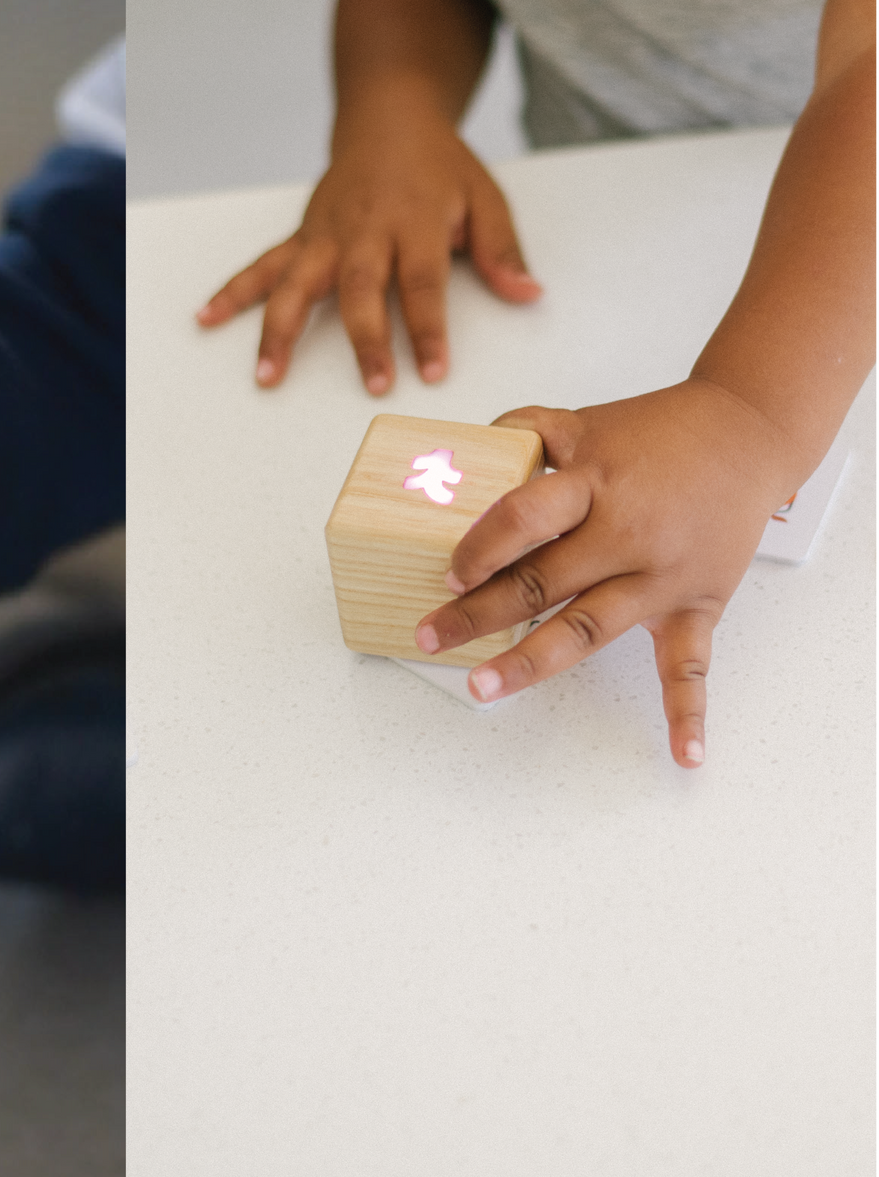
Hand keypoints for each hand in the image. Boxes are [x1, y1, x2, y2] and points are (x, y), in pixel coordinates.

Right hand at [196, 105, 540, 392]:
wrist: (388, 116)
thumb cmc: (438, 164)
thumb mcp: (484, 197)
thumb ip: (501, 250)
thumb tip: (529, 295)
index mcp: (413, 221)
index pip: (423, 282)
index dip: (429, 327)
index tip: (435, 370)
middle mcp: (364, 230)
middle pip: (360, 289)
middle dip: (365, 339)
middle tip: (373, 384)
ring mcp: (325, 234)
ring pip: (297, 283)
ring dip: (279, 330)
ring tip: (268, 375)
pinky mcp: (302, 236)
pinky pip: (263, 266)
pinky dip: (233, 292)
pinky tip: (207, 317)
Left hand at [414, 380, 802, 767]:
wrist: (746, 433)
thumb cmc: (655, 432)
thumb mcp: (582, 421)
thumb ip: (521, 436)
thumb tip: (456, 460)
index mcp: (595, 483)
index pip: (526, 517)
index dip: (482, 547)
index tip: (447, 574)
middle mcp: (628, 533)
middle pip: (544, 582)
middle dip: (479, 614)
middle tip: (431, 637)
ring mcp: (663, 576)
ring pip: (590, 627)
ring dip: (533, 662)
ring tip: (483, 687)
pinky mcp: (698, 604)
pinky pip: (693, 665)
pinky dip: (691, 712)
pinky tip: (684, 754)